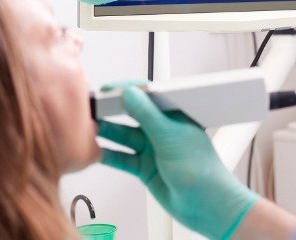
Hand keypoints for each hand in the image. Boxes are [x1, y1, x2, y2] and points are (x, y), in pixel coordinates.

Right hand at [98, 86, 258, 239]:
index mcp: (174, 114)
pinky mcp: (145, 167)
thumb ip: (147, 115)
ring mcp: (153, 148)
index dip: (127, 89)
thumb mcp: (171, 137)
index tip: (107, 89)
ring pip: (124, 136)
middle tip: (91, 107)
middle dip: (112, 110)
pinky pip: (122, 157)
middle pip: (132, 114)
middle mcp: (162, 129)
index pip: (147, 95)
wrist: (207, 207)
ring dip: (107, 132)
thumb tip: (129, 93)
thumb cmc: (202, 171)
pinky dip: (108, 154)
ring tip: (88, 127)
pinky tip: (96, 150)